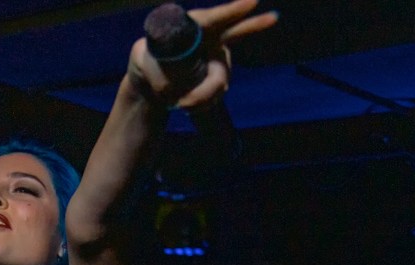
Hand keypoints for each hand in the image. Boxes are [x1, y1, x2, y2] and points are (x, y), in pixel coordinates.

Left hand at [128, 0, 277, 109]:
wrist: (154, 84)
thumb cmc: (148, 63)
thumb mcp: (141, 62)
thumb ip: (154, 73)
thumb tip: (171, 91)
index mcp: (192, 27)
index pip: (213, 18)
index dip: (232, 11)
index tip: (252, 1)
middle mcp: (210, 40)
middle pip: (236, 32)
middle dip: (254, 25)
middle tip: (273, 17)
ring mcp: (218, 58)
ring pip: (219, 80)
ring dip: (200, 96)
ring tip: (178, 102)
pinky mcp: (218, 76)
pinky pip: (216, 94)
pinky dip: (201, 104)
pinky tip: (186, 105)